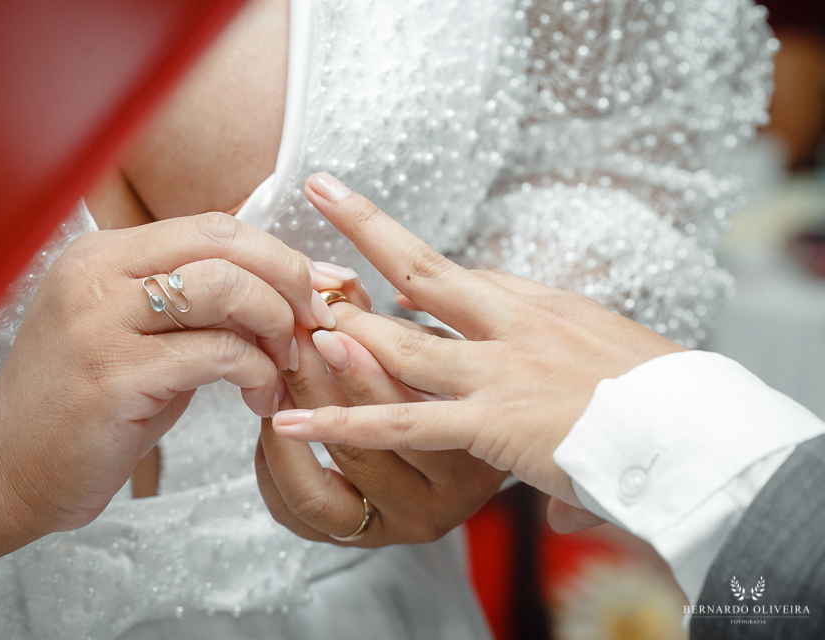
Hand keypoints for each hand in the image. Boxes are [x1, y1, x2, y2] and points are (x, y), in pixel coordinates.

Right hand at [0, 213, 331, 567]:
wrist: (10, 466)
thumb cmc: (89, 405)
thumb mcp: (143, 336)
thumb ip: (202, 305)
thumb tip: (287, 285)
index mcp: (104, 254)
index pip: (213, 225)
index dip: (276, 253)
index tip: (315, 288)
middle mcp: (98, 274)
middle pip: (224, 241)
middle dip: (288, 277)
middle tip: (315, 320)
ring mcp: (101, 321)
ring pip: (223, 287)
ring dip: (275, 324)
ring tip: (286, 363)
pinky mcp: (114, 374)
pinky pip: (216, 353)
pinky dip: (257, 372)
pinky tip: (261, 399)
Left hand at [271, 173, 683, 532]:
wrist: (700, 432)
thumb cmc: (668, 402)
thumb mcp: (620, 367)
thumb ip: (573, 387)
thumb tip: (545, 429)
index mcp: (547, 307)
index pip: (470, 279)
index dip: (418, 274)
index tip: (386, 275)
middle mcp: (516, 325)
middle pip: (427, 267)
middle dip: (370, 227)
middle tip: (322, 192)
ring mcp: (498, 370)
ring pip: (400, 340)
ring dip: (344, 325)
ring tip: (294, 312)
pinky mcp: (491, 423)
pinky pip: (402, 422)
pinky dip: (344, 421)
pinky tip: (293, 422)